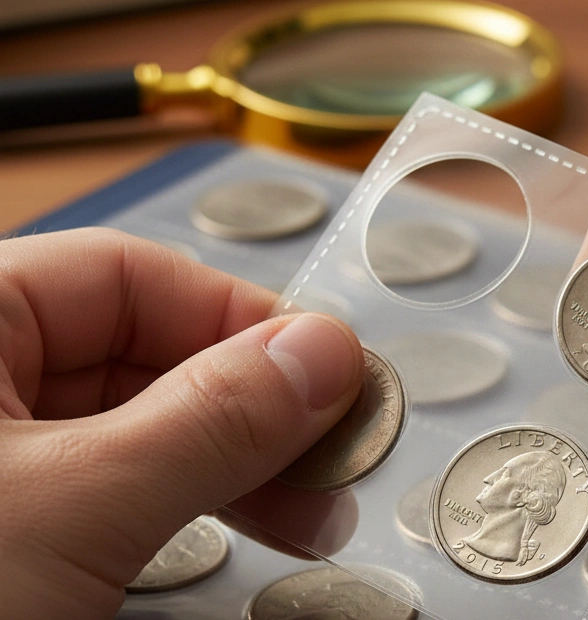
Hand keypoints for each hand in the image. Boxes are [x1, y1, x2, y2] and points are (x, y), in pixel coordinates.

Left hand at [0, 228, 363, 617]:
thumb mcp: (72, 507)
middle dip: (251, 409)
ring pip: (146, 428)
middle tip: (329, 459)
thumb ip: (207, 420)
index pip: (127, 277)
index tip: (323, 376)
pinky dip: (195, 506)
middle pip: (148, 354)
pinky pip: (128, 489)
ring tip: (307, 514)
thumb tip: (321, 354)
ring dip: (239, 465)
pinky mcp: (21, 530)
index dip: (237, 319)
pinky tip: (243, 530)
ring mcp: (1, 462)